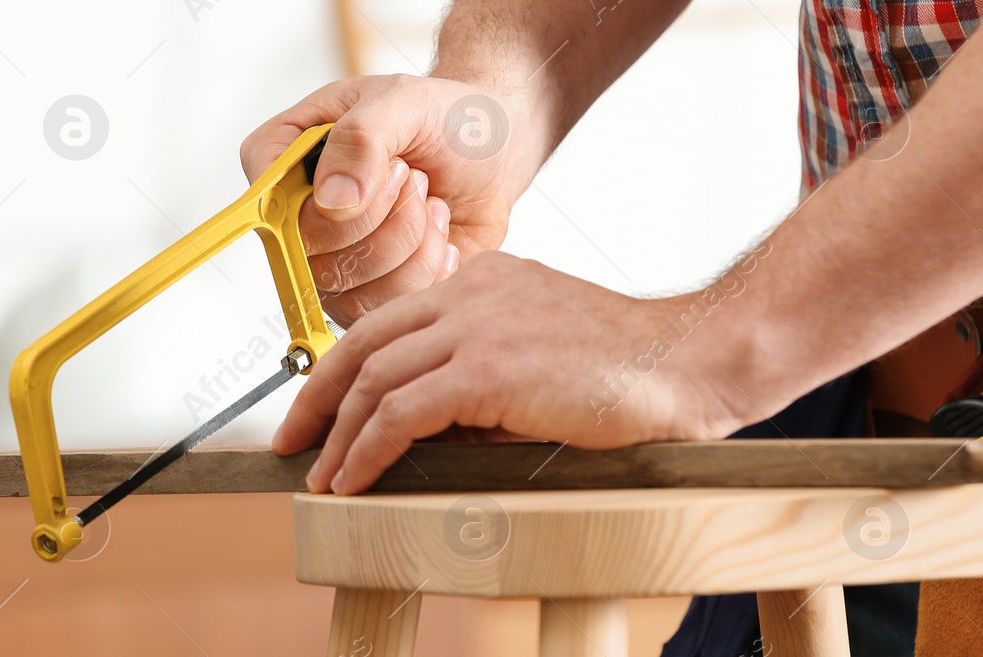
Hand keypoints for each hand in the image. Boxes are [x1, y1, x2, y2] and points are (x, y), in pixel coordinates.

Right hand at [241, 75, 539, 324]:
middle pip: (311, 251)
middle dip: (384, 215)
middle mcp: (299, 216)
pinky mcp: (369, 294)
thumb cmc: (442, 119)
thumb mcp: (405, 102)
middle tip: (414, 176)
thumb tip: (331, 202)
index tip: (391, 165)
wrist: (492, 154)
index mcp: (287, 158)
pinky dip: (428, 269)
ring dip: (410, 241)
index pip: (268, 201)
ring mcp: (332, 262)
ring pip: (350, 286)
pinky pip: (385, 308)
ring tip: (429, 202)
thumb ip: (361, 139)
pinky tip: (440, 235)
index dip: (326, 200)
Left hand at [272, 250, 760, 494]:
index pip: (389, 324)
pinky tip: (355, 478)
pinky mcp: (487, 368)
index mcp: (481, 281)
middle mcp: (469, 292)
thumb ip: (479, 375)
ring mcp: (476, 325)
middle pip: (363, 344)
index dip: (343, 368)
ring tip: (322, 477)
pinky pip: (401, 412)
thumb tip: (426, 430)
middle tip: (294, 442)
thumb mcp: (538, 355)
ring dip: (340, 436)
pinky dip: (367, 450)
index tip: (321, 408)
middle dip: (317, 399)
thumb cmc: (627, 369)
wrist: (689, 359)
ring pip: (374, 380)